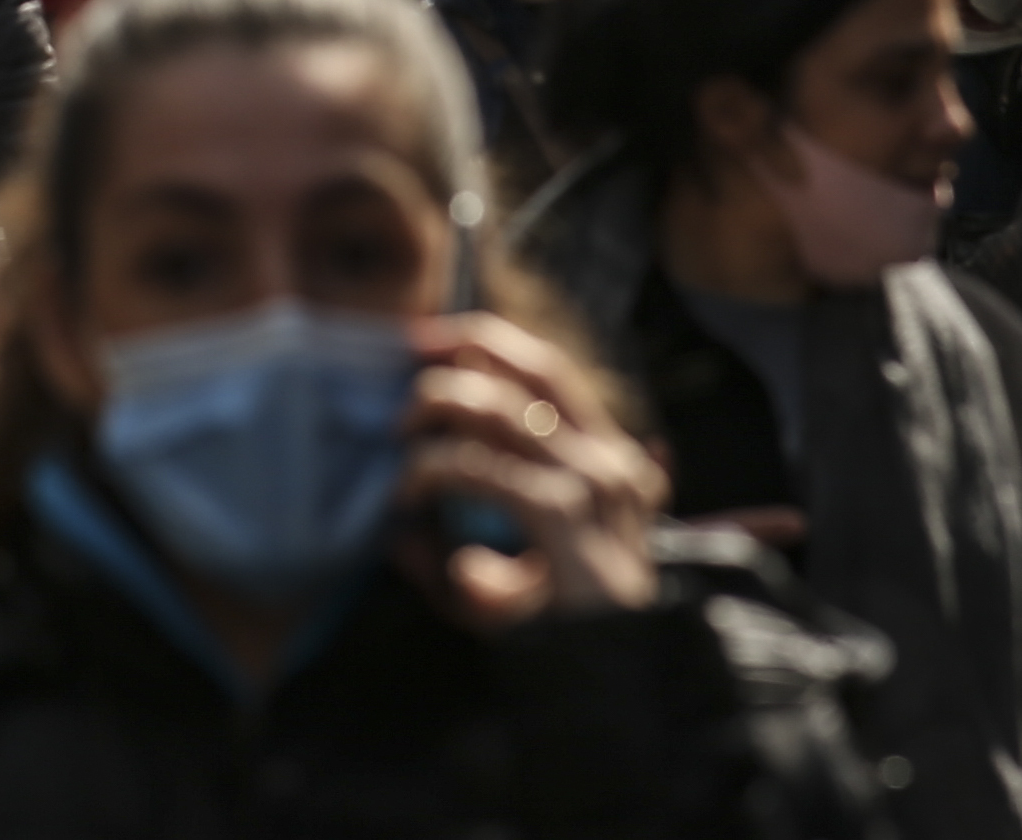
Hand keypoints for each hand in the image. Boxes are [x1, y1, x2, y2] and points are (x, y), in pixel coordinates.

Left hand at [389, 312, 663, 635]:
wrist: (622, 683)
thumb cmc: (575, 632)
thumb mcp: (537, 579)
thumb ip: (490, 547)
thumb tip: (410, 538)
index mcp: (614, 463)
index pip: (554, 372)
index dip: (492, 341)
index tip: (432, 337)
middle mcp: (609, 463)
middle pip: (532, 370)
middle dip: (461, 352)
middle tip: (405, 370)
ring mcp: (590, 485)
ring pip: (499, 410)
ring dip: (439, 408)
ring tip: (400, 436)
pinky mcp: (562, 516)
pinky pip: (481, 470)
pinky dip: (434, 471)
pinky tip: (409, 493)